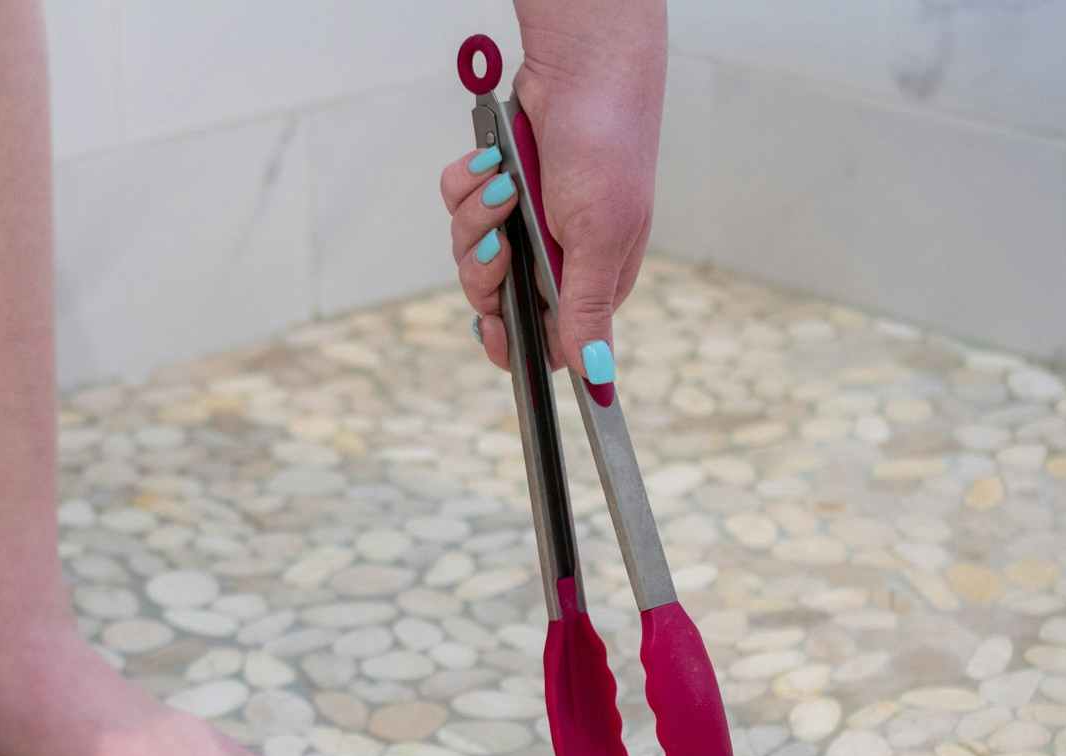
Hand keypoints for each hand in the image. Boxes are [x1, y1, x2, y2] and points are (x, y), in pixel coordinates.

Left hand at [441, 0, 665, 382]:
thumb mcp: (599, 238)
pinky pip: (459, 204)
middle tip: (502, 239)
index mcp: (590, 279)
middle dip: (486, 269)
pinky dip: (467, 183)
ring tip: (502, 184)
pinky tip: (490, 160)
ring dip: (476, 217)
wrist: (580, 69)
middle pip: (494, 298)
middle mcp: (555, 256)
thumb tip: (595, 376)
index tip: (490, 328)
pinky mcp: (496, 187)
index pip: (544, 340)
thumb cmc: (606, 147)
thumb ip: (586, 310)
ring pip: (470, 250)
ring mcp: (523, 221)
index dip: (511, 341)